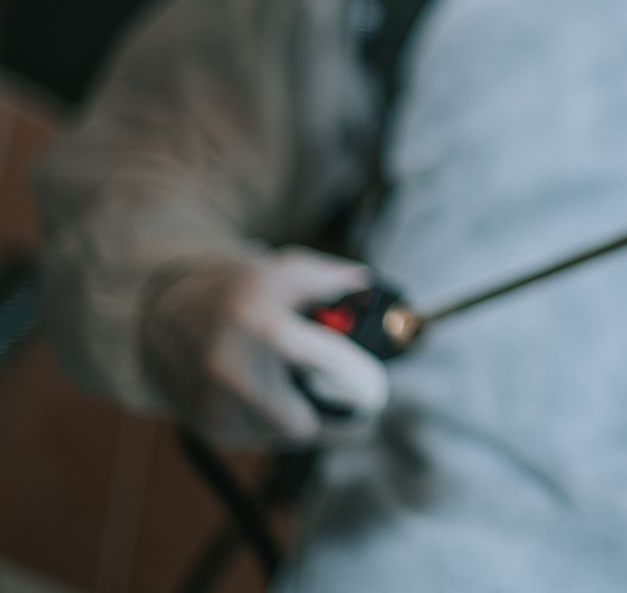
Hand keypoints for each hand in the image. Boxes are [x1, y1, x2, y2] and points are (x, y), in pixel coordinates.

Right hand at [140, 247, 389, 447]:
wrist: (165, 315)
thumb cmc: (238, 292)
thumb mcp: (285, 271)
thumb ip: (332, 279)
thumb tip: (369, 288)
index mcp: (260, 325)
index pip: (328, 366)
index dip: (361, 381)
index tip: (377, 390)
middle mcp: (231, 371)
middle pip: (306, 424)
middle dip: (335, 416)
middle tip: (355, 404)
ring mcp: (214, 404)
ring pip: (285, 437)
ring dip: (307, 421)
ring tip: (309, 391)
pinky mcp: (206, 426)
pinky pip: (261, 441)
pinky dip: (278, 426)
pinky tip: (276, 398)